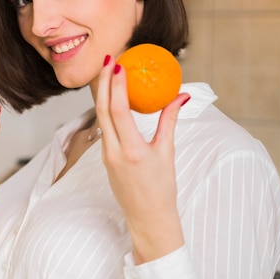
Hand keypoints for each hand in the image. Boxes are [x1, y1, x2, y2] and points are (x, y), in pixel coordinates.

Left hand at [96, 56, 189, 263]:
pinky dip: (106, 110)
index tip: (118, 65)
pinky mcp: (104, 159)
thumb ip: (169, 121)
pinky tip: (111, 98)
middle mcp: (114, 152)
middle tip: (108, 60)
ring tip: (108, 73)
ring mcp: (106, 156)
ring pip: (99, 118)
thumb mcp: (167, 153)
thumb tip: (180, 96)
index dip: (115, 86)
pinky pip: (103, 129)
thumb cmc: (162, 189)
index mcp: (132, 151)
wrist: (148, 218)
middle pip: (101, 110)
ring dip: (102, 94)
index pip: (118, 111)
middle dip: (102, 82)